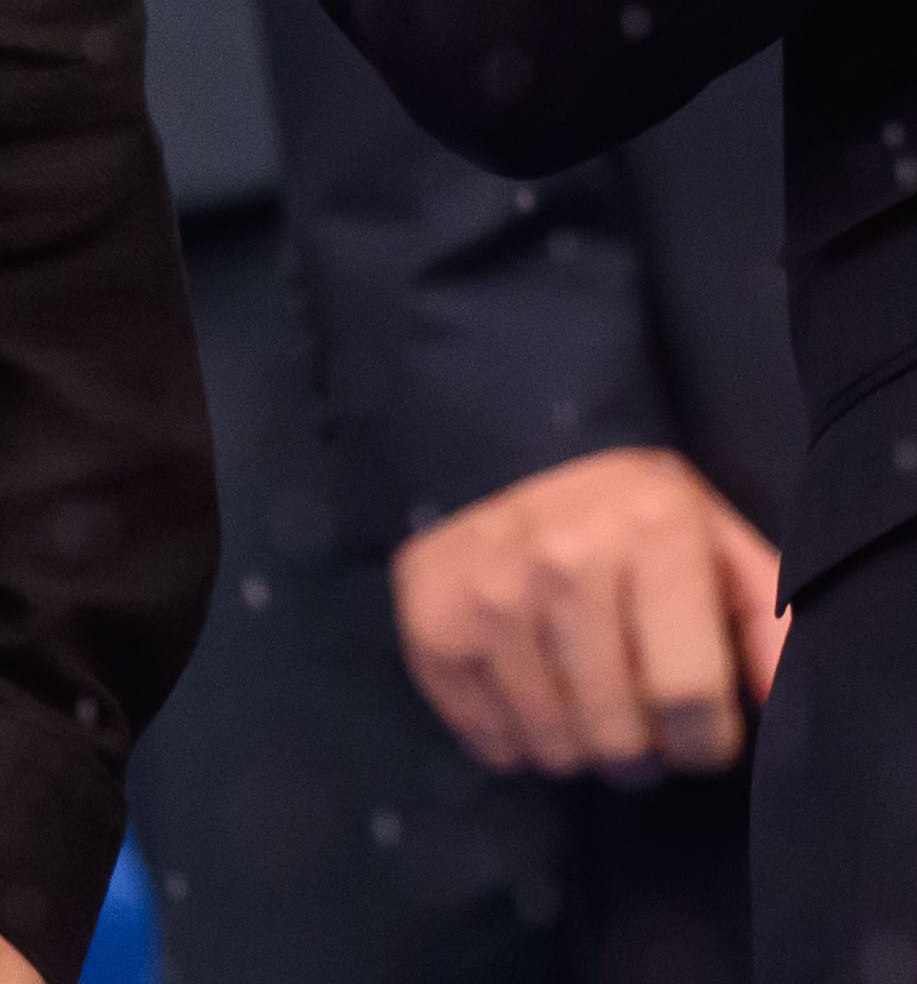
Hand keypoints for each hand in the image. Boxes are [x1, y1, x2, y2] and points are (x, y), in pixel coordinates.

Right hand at [390, 442, 787, 780]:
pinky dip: (517, 741)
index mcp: (652, 534)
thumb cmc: (633, 516)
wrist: (506, 451)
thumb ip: (767, 624)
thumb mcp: (720, 545)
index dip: (707, 742)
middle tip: (645, 736)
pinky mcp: (431, 621)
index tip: (702, 736)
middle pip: (617, 733)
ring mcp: (487, 593)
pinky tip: (534, 706)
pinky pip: (487, 735)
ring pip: (552, 744)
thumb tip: (776, 706)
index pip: (688, 694)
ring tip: (590, 718)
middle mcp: (562, 560)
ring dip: (581, 752)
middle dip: (646, 757)